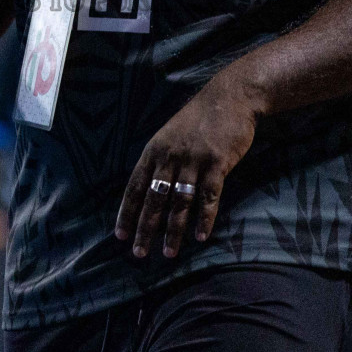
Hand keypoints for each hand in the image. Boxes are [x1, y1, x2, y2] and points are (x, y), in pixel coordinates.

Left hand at [114, 77, 258, 258]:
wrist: (230, 97)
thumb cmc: (200, 117)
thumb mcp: (171, 133)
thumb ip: (161, 158)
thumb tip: (150, 187)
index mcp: (155, 150)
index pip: (135, 186)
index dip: (127, 212)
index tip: (121, 235)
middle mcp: (170, 157)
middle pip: (154, 199)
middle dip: (145, 228)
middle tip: (140, 253)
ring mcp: (193, 160)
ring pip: (179, 203)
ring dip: (173, 230)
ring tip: (169, 252)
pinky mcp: (217, 163)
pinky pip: (208, 197)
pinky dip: (204, 219)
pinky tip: (200, 236)